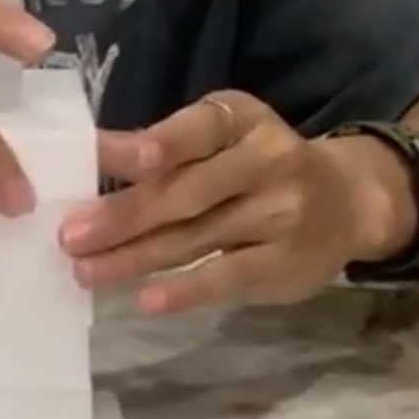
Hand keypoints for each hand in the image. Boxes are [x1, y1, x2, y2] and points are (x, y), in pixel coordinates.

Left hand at [59, 90, 381, 313]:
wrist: (348, 203)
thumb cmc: (260, 167)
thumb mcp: (222, 138)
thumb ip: (165, 147)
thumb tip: (90, 154)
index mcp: (242, 120)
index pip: (198, 128)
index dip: (158, 142)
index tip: (112, 155)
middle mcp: (267, 160)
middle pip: (186, 191)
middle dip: (123, 214)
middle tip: (70, 235)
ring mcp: (280, 214)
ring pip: (195, 238)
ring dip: (134, 257)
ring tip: (86, 270)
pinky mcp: (284, 262)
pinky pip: (225, 276)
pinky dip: (184, 289)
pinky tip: (145, 297)